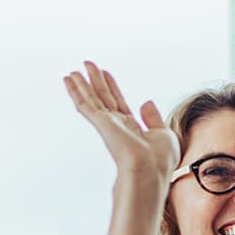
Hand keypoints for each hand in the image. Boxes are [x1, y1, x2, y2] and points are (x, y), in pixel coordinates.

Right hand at [63, 61, 179, 181]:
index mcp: (133, 129)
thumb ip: (154, 118)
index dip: (113, 88)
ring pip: (92, 99)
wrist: (150, 169)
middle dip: (96, 81)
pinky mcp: (101, 123)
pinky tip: (69, 80)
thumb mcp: (164, 134)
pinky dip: (76, 91)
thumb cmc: (160, 160)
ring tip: (74, 70)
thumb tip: (146, 102)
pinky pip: (85, 104)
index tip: (106, 74)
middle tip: (88, 64)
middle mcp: (118, 126)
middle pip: (104, 98)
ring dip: (83, 84)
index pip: (120, 103)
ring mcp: (108, 125)